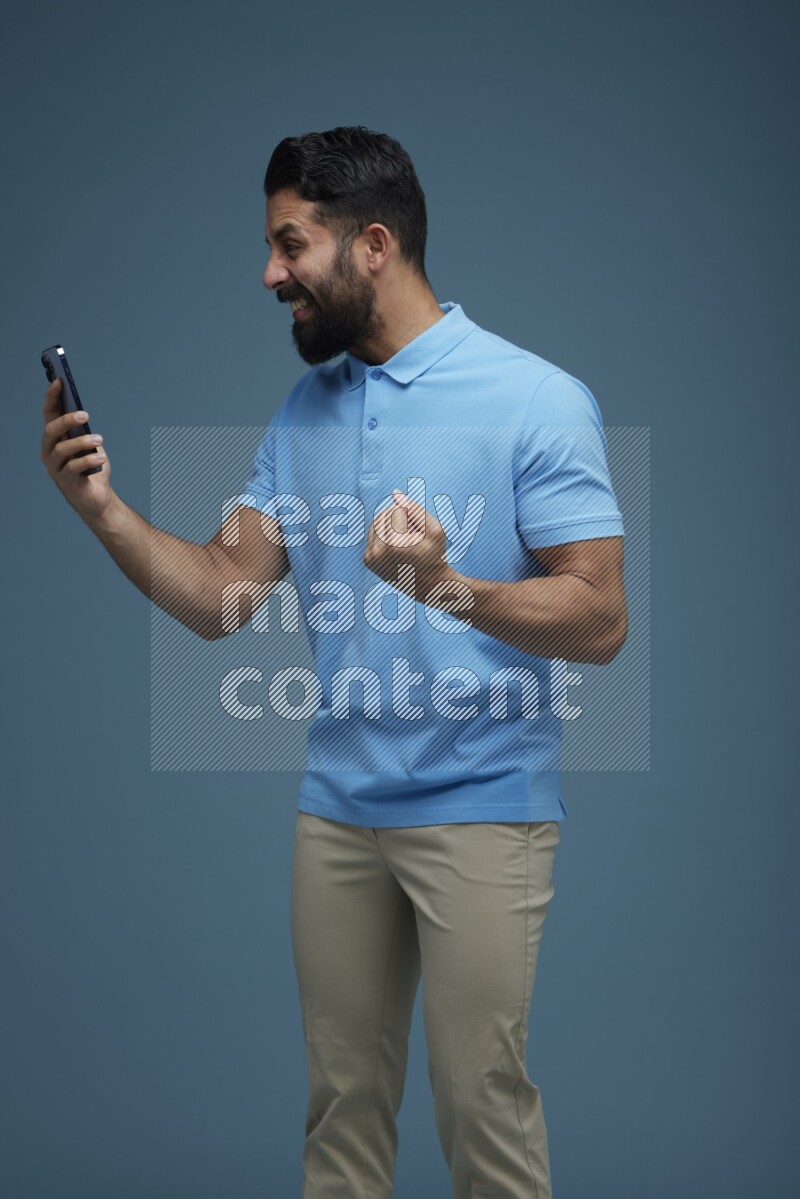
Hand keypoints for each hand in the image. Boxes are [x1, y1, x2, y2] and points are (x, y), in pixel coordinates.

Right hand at [40, 378, 112, 520]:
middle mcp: (50, 452)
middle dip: (67, 420)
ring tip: (99, 440)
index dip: (52, 398)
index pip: (49, 415)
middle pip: (51, 431)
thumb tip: (82, 415)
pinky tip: (100, 457)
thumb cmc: (93, 469)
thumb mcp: (91, 445)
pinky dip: (88, 459)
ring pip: (61, 449)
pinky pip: (73, 467)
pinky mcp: (65, 482)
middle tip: (85, 415)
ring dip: (81, 442)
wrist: (98, 498)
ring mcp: (55, 468)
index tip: (59, 382)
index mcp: (55, 439)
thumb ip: (85, 431)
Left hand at [364, 489, 461, 603]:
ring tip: (407, 540)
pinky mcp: (367, 560)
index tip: (420, 533)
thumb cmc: (436, 556)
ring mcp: (370, 558)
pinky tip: (398, 545)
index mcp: (392, 546)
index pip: (395, 510)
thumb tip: (394, 492)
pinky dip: (386, 533)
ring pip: (376, 522)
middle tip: (413, 535)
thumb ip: (415, 509)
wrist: (430, 586)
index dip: (411, 516)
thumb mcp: (435, 530)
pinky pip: (372, 533)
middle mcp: (377, 553)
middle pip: (382, 515)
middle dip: (399, 519)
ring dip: (392, 524)